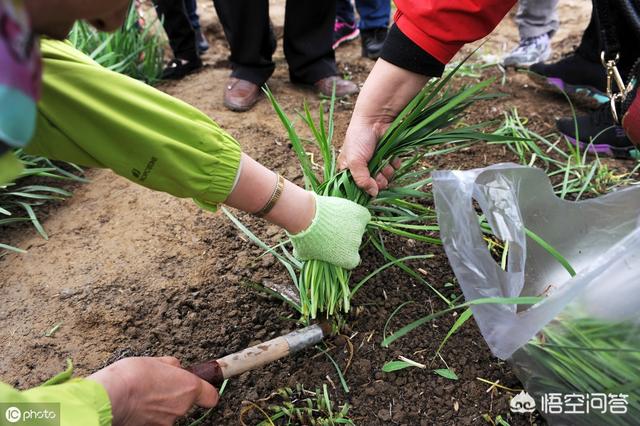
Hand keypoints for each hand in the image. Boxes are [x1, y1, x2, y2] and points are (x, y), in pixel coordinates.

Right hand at [88, 356, 218, 425]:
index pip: (211, 396)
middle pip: (186, 403)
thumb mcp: (156, 360)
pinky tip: (137, 405)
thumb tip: (175, 368)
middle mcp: (181, 408)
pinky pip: (155, 420)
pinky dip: (148, 414)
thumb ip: (171, 366)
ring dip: (160, 406)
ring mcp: (166, 422)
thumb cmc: (133, 375)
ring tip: (143, 396)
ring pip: (169, 413)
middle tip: (158, 385)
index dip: (206, 391)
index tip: (201, 386)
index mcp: (189, 388)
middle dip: (175, 395)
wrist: (111, 395)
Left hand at [288, 194, 369, 268]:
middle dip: (344, 237)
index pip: (351, 260)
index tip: (334, 248)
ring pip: (357, 227)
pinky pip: (364, 215)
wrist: (307, 217)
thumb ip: (312, 257)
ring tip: (333, 218)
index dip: (343, 253)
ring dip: (348, 224)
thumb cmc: (304, 238)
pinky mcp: (361, 215)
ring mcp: (359, 230)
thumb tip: (309, 257)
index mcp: (348, 260)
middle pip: (353, 242)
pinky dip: (357, 213)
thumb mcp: (304, 254)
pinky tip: (347, 211)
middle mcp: (356, 246)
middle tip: (329, 230)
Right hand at [338, 115, 398, 196]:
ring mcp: (375, 162)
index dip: (363, 190)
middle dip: (378, 183)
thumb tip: (373, 194)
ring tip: (386, 166)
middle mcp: (362, 167)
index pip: (355, 187)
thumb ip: (361, 180)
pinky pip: (393, 168)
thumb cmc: (359, 138)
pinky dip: (394, 165)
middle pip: (372, 185)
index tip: (369, 190)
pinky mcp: (387, 156)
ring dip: (387, 174)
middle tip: (380, 178)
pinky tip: (392, 159)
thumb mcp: (355, 161)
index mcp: (348, 169)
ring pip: (384, 178)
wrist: (376, 119)